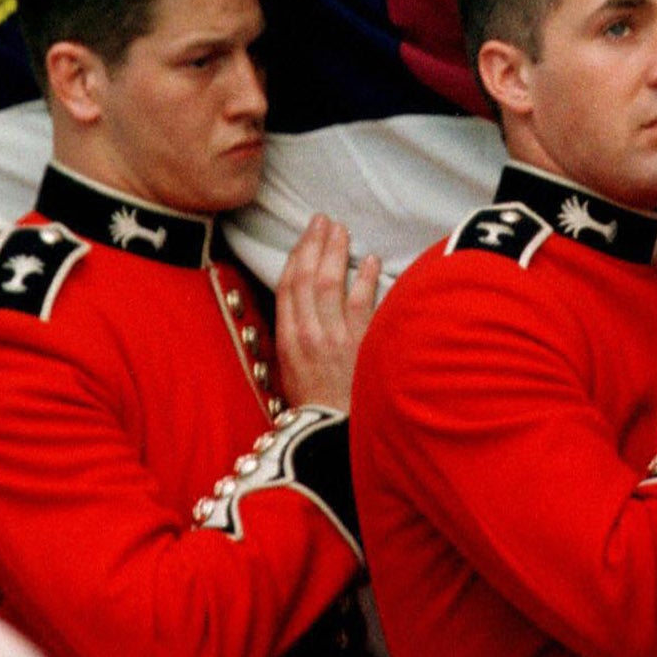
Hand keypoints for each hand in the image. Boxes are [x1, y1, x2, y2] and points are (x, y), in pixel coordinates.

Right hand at [275, 216, 380, 411]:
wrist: (335, 436)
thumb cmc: (314, 405)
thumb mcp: (289, 371)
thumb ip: (293, 336)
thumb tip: (298, 303)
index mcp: (286, 340)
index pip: (287, 285)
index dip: (297, 254)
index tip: (306, 234)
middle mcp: (307, 335)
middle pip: (307, 277)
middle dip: (316, 243)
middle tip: (324, 221)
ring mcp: (334, 338)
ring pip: (331, 283)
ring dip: (337, 252)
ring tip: (343, 231)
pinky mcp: (361, 344)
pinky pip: (363, 303)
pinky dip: (366, 278)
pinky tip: (370, 261)